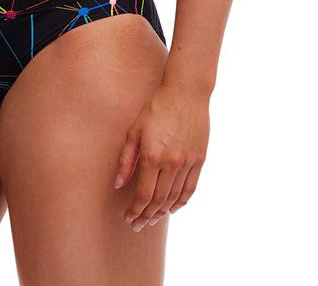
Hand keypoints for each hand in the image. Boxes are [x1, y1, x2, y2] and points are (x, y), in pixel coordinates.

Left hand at [114, 82, 209, 231]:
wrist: (186, 92)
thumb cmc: (156, 107)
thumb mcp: (134, 130)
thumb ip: (126, 159)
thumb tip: (118, 184)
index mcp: (152, 156)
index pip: (143, 195)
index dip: (135, 211)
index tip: (129, 219)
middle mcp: (171, 163)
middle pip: (158, 200)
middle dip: (146, 216)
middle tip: (138, 225)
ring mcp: (187, 162)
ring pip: (174, 198)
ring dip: (162, 212)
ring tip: (152, 219)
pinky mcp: (199, 159)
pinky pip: (190, 188)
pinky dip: (181, 202)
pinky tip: (173, 208)